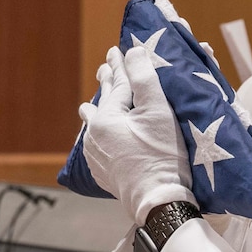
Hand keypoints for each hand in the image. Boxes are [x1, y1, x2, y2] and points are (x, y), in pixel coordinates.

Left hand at [79, 45, 193, 223]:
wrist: (157, 201)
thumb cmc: (161, 155)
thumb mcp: (158, 112)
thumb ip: (144, 79)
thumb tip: (132, 52)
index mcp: (106, 118)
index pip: (116, 84)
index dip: (119, 66)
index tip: (116, 50)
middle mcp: (94, 136)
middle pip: (101, 103)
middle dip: (105, 85)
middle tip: (103, 69)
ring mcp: (96, 156)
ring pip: (94, 125)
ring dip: (97, 111)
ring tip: (90, 104)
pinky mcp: (103, 173)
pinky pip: (96, 145)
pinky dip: (99, 134)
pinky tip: (97, 137)